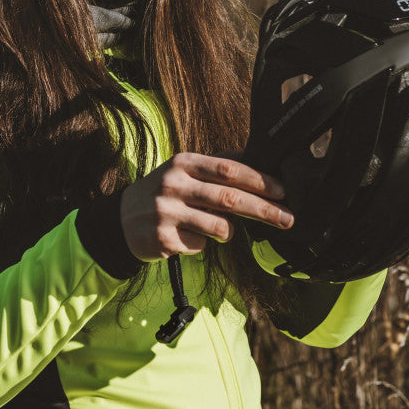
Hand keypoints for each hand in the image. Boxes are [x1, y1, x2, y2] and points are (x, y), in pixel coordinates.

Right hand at [120, 152, 293, 261]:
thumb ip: (217, 166)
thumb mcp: (184, 171)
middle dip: (264, 210)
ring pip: (219, 227)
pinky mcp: (163, 238)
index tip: (283, 191)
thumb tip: (260, 162)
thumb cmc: (164, 192)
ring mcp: (166, 212)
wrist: (120, 220)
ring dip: (229, 232)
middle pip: (230, 198)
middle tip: (288, 219)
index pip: (229, 169)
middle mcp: (174, 184)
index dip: (259, 181)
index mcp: (184, 163)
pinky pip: (200, 245)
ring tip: (219, 230)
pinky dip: (201, 243)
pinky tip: (185, 236)